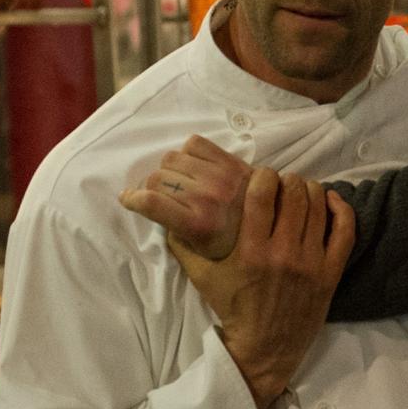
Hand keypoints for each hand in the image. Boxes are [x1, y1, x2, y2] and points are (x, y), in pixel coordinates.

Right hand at [118, 134, 251, 259]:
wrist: (279, 242)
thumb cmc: (236, 259)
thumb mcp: (200, 265)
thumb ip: (175, 240)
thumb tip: (156, 213)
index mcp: (199, 226)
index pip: (150, 203)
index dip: (132, 199)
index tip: (128, 199)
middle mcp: (209, 197)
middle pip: (156, 178)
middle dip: (151, 189)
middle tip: (161, 198)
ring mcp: (223, 177)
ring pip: (173, 158)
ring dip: (169, 171)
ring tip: (179, 183)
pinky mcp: (236, 162)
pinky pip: (195, 143)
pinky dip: (188, 153)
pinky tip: (195, 167)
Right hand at [162, 167, 355, 408]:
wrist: (264, 348)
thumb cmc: (232, 308)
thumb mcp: (201, 277)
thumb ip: (184, 244)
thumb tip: (168, 215)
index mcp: (250, 251)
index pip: (262, 195)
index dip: (262, 176)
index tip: (259, 178)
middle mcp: (282, 254)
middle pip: (294, 193)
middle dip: (286, 180)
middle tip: (280, 185)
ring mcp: (311, 263)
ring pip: (318, 205)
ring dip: (310, 190)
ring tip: (300, 192)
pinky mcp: (331, 274)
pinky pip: (345, 231)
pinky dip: (340, 210)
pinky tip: (329, 201)